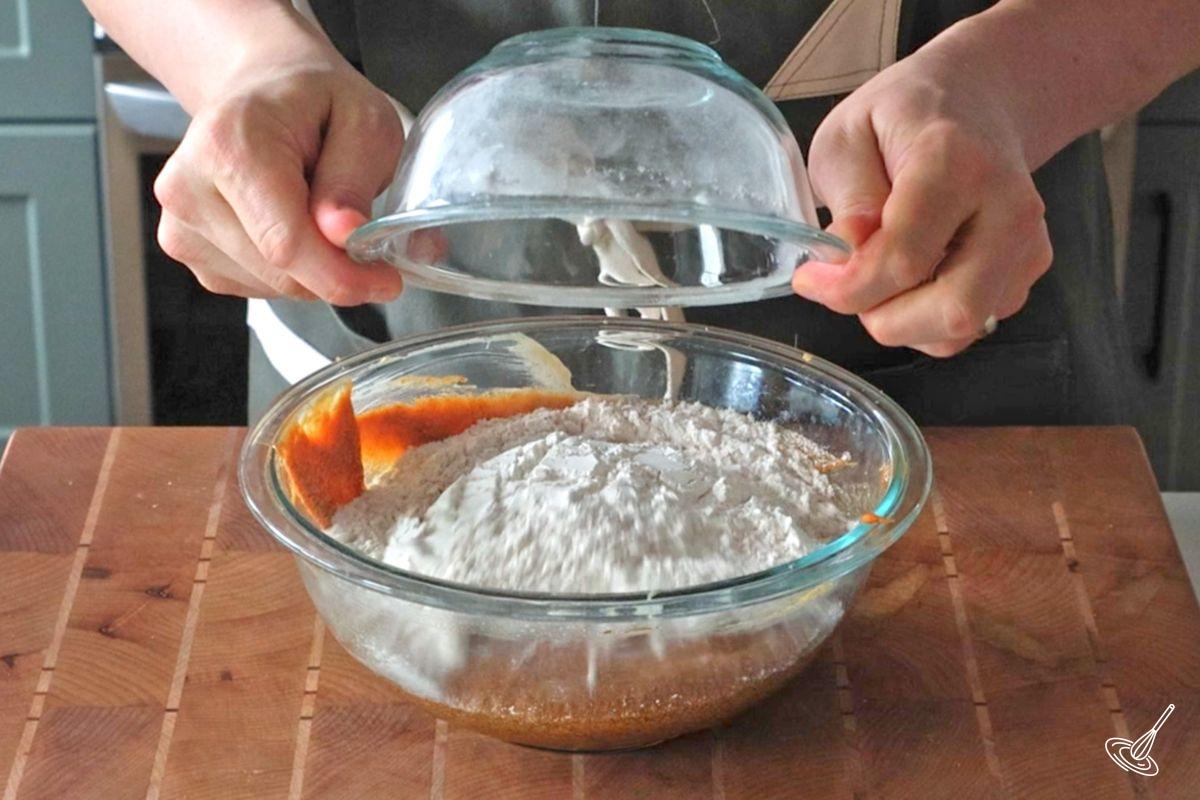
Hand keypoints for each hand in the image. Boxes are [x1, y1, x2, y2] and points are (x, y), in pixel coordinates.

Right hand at [153, 41, 403, 304]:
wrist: (262, 87)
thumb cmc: (313, 100)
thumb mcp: (363, 121)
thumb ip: (353, 178)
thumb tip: (343, 234)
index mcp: (229, 145)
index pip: (286, 244)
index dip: (343, 275)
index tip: (385, 281)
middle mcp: (188, 187)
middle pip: (279, 273)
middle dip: (335, 272)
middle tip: (366, 243)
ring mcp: (179, 222)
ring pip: (269, 287)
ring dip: (312, 271)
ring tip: (318, 213)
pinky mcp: (185, 247)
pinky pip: (253, 286)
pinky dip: (287, 272)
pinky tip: (291, 225)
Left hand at [793, 29, 1052, 356]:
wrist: (975, 97)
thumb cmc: (902, 115)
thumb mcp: (846, 137)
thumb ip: (849, 202)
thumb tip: (847, 263)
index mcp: (956, 163)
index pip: (903, 260)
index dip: (846, 288)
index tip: (810, 278)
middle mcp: (1007, 206)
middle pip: (952, 310)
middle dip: (883, 319)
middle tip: (847, 288)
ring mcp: (1028, 240)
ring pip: (963, 327)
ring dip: (905, 323)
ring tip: (878, 277)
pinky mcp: (1031, 266)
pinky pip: (974, 324)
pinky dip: (929, 320)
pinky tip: (911, 277)